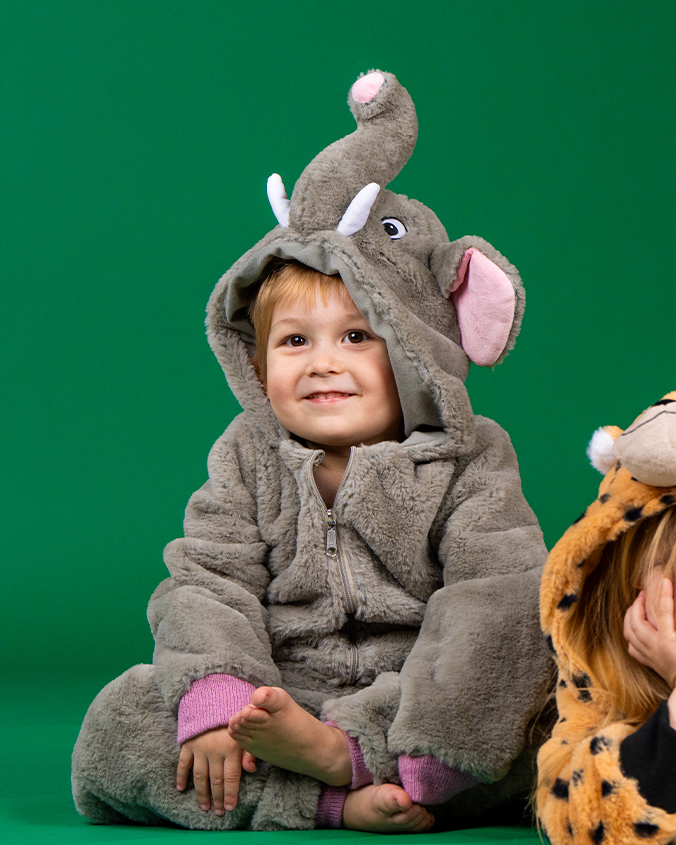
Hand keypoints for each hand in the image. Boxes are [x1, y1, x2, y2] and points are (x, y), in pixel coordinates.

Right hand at [176, 725, 256, 814]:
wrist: (212, 697)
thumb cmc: (233, 716)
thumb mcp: (246, 731)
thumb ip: (249, 751)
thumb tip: (251, 770)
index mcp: (231, 747)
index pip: (231, 777)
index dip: (231, 794)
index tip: (230, 807)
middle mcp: (214, 750)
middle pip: (216, 780)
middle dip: (218, 798)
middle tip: (219, 812)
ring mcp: (200, 748)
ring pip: (200, 777)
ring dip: (202, 794)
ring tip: (205, 806)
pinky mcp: (188, 744)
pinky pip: (183, 764)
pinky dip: (181, 777)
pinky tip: (181, 789)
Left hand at [624, 573, 675, 688]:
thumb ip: (675, 622)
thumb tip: (671, 616)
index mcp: (669, 642)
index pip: (663, 612)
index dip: (664, 595)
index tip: (664, 580)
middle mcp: (655, 648)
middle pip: (637, 621)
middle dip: (638, 604)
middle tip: (644, 593)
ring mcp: (651, 656)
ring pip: (629, 633)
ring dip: (630, 617)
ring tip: (636, 606)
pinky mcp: (651, 664)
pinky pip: (633, 648)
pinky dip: (630, 636)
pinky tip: (634, 629)